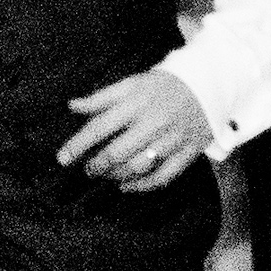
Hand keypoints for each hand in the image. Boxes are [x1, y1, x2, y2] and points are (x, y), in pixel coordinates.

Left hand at [58, 69, 209, 193]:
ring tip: (107, 175)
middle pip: (118, 152)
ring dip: (116, 176)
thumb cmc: (163, 86)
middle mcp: (153, 122)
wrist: (208, 84)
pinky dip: (142, 186)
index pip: (99, 127)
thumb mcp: (131, 84)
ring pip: (138, 167)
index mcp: (136, 102)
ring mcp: (172, 139)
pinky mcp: (187, 152)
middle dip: (97, 165)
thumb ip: (101, 98)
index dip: (78, 145)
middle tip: (89, 169)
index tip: (62, 158)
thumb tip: (72, 106)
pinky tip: (126, 186)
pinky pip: (163, 177)